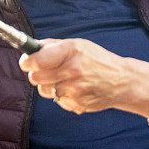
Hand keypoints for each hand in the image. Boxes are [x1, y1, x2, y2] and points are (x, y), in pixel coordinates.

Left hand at [18, 38, 132, 113]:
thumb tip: (32, 48)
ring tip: (64, 79)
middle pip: (35, 78)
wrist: (122, 81)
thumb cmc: (97, 60)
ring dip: (49, 85)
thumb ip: (53, 46)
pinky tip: (74, 89)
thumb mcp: (78, 45)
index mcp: (71, 51)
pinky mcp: (76, 104)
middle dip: (37, 73)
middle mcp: (72, 71)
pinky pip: (56, 100)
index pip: (36, 60)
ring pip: (44, 90)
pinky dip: (61, 95)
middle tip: (45, 70)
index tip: (26, 61)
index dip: (27, 61)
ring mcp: (74, 89)